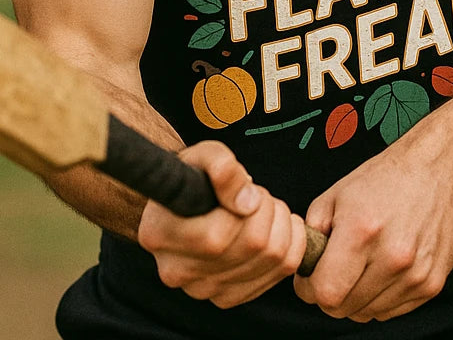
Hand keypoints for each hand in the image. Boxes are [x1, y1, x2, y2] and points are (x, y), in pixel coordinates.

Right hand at [138, 140, 307, 307]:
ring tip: (265, 208)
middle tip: (258, 195)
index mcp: (159, 234)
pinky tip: (279, 226)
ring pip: (271, 259)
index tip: (246, 188)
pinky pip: (281, 271)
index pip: (216, 236)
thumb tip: (248, 200)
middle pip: (251, 246)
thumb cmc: (194, 178)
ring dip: (282, 224)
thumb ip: (221, 166)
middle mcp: (177, 270)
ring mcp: (203, 289)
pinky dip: (292, 243)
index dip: (245, 206)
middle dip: (267, 209)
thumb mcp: (201, 156)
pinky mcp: (228, 296)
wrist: (188, 205)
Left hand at [294, 127, 452, 322]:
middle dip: (331, 293)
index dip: (308, 289)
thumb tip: (303, 267)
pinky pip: (391, 311)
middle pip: (344, 308)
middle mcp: (392, 256)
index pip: (325, 292)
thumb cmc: (381, 180)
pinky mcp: (432, 284)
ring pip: (368, 313)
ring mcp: (415, 274)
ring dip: (356, 297)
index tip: (309, 278)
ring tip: (361, 265)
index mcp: (361, 230)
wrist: (433, 171)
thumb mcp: (335, 195)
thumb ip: (311, 234)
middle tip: (334, 270)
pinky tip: (382, 269)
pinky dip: (380, 298)